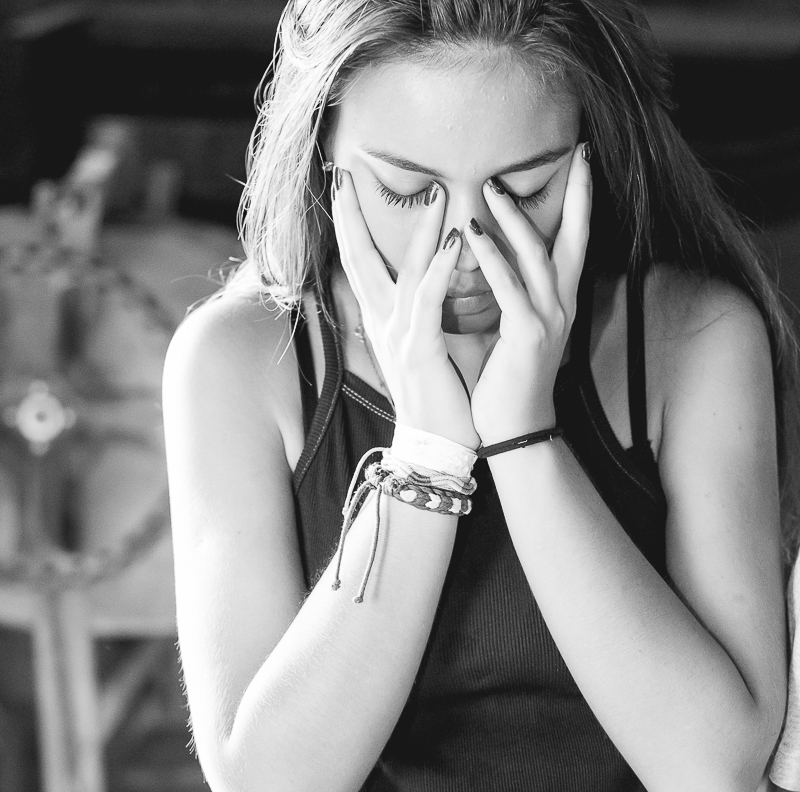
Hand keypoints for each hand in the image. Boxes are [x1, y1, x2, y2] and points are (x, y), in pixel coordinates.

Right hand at [331, 170, 479, 448]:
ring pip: (403, 272)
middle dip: (351, 217)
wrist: (434, 445)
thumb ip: (420, 309)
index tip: (343, 186)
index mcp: (383, 319)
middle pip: (359, 259)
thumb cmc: (436, 395)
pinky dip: (437, 269)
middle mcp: (383, 323)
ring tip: (433, 191)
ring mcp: (398, 336)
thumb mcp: (420, 345)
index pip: (360, 262)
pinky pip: (427, 302)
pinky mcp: (419, 351)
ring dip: (418, 230)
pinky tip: (452, 240)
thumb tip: (424, 278)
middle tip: (344, 174)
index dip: (349, 224)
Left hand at [463, 144, 591, 444]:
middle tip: (576, 151)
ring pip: (538, 256)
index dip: (581, 202)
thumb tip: (492, 259)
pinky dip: (492, 258)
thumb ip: (510, 294)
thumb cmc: (507, 381)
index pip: (574, 242)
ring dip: (515, 219)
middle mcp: (562, 305)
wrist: (514, 428)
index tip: (582, 162)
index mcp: (559, 302)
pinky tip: (472, 234)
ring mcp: (548, 319)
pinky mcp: (527, 335)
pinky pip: (508, 288)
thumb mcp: (512, 328)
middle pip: (575, 238)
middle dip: (579, 194)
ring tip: (491, 186)